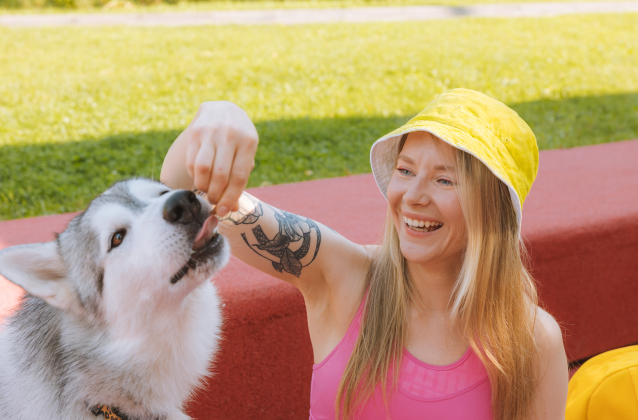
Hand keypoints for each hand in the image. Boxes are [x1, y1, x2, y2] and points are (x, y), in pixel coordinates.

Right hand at [182, 101, 258, 216]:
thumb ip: (240, 178)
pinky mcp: (195, 132)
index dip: (230, 198)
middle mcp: (230, 135)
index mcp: (248, 142)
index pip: (239, 177)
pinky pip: (191, 161)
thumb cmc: (238, 139)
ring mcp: (211, 132)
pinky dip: (194, 175)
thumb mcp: (246, 153)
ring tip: (206, 190)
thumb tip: (230, 208)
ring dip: (203, 186)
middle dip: (216, 194)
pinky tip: (200, 176)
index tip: (224, 211)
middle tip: (214, 201)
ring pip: (203, 169)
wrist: (223, 109)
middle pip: (220, 175)